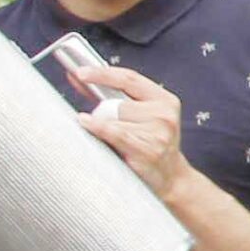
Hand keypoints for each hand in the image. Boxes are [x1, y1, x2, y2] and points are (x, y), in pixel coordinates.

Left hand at [71, 64, 192, 196]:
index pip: (130, 79)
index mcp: (165, 100)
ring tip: (108, 138)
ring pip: (113, 119)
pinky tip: (86, 122)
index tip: (80, 72)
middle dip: (102, 111)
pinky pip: (113, 132)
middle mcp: (164, 114)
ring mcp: (158, 133)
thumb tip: (79, 78)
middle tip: (99, 121)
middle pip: (117, 102)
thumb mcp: (140, 117)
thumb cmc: (149, 146)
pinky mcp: (147, 149)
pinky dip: (96, 127)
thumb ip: (114, 96)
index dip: (102, 73)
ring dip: (101, 125)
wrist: (170, 178)